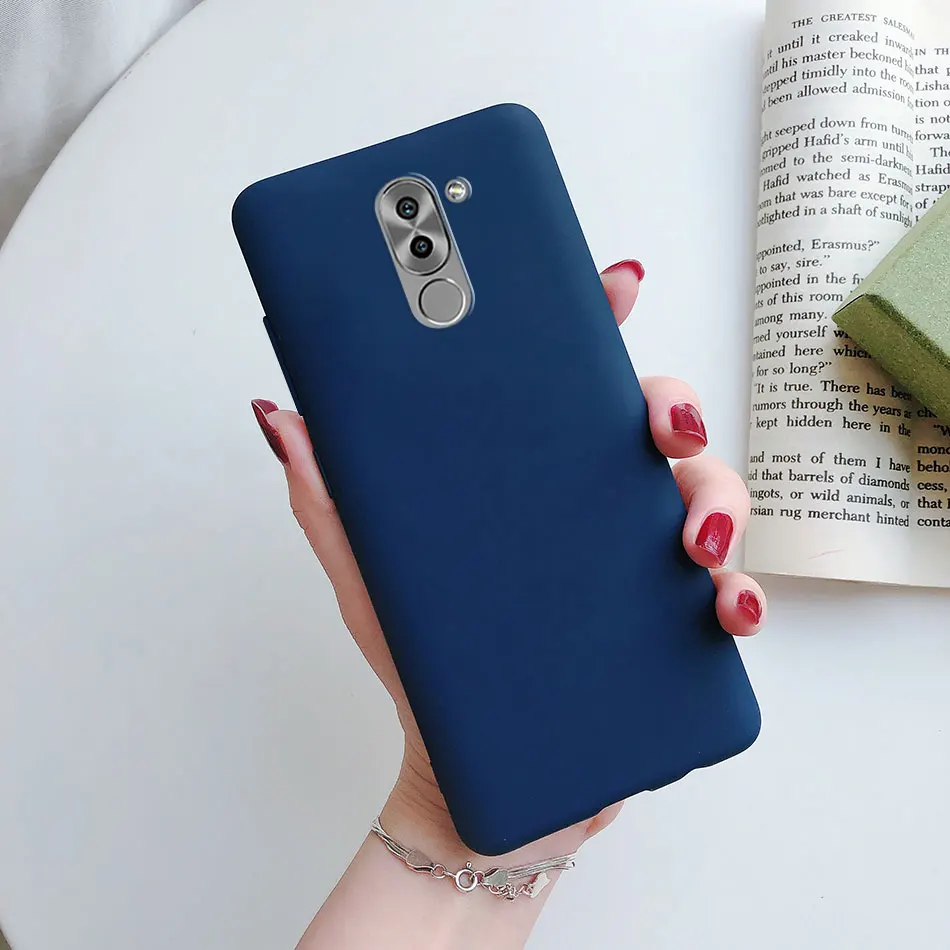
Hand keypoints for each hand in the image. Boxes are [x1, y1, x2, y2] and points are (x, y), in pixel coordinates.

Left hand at [251, 259, 765, 862]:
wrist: (466, 782)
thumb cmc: (423, 672)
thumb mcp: (368, 581)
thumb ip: (329, 502)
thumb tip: (282, 419)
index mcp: (527, 482)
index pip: (568, 384)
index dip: (596, 322)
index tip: (615, 281)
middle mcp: (589, 510)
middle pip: (654, 430)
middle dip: (675, 409)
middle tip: (666, 425)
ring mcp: (634, 567)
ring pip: (707, 499)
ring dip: (719, 502)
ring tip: (693, 542)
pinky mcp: (668, 631)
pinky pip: (725, 596)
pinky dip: (739, 595)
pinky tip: (725, 606)